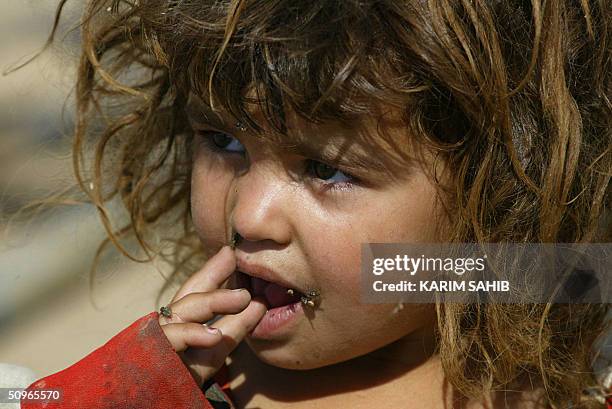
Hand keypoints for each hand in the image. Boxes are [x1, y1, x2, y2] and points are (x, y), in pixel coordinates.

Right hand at [158, 245, 265, 385]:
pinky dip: (193, 335)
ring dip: (212, 302)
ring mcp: (156, 337)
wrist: (158, 402)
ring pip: (181, 311)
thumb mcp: (215, 348)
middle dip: (217, 279)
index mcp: (181, 318)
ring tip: (243, 298)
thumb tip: (260, 302)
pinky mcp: (150, 355)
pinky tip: (215, 334)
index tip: (232, 252)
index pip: (196, 288)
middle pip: (190, 294)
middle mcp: (167, 323)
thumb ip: (235, 325)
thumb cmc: (183, 374)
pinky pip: (170, 340)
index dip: (214, 269)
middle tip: (247, 271)